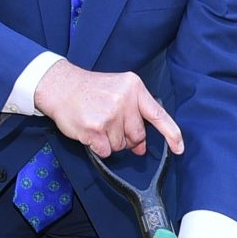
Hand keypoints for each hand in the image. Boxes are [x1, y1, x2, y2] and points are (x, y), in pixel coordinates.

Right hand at [33, 60, 182, 157]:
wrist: (58, 86)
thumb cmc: (90, 90)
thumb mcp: (118, 90)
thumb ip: (134, 114)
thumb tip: (142, 147)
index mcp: (134, 88)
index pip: (158, 115)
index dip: (171, 134)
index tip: (179, 147)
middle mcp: (124, 100)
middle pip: (138, 135)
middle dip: (128, 138)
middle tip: (111, 125)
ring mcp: (109, 115)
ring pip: (121, 145)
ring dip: (110, 141)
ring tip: (97, 123)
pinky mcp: (95, 129)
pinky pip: (106, 151)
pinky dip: (99, 147)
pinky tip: (90, 132)